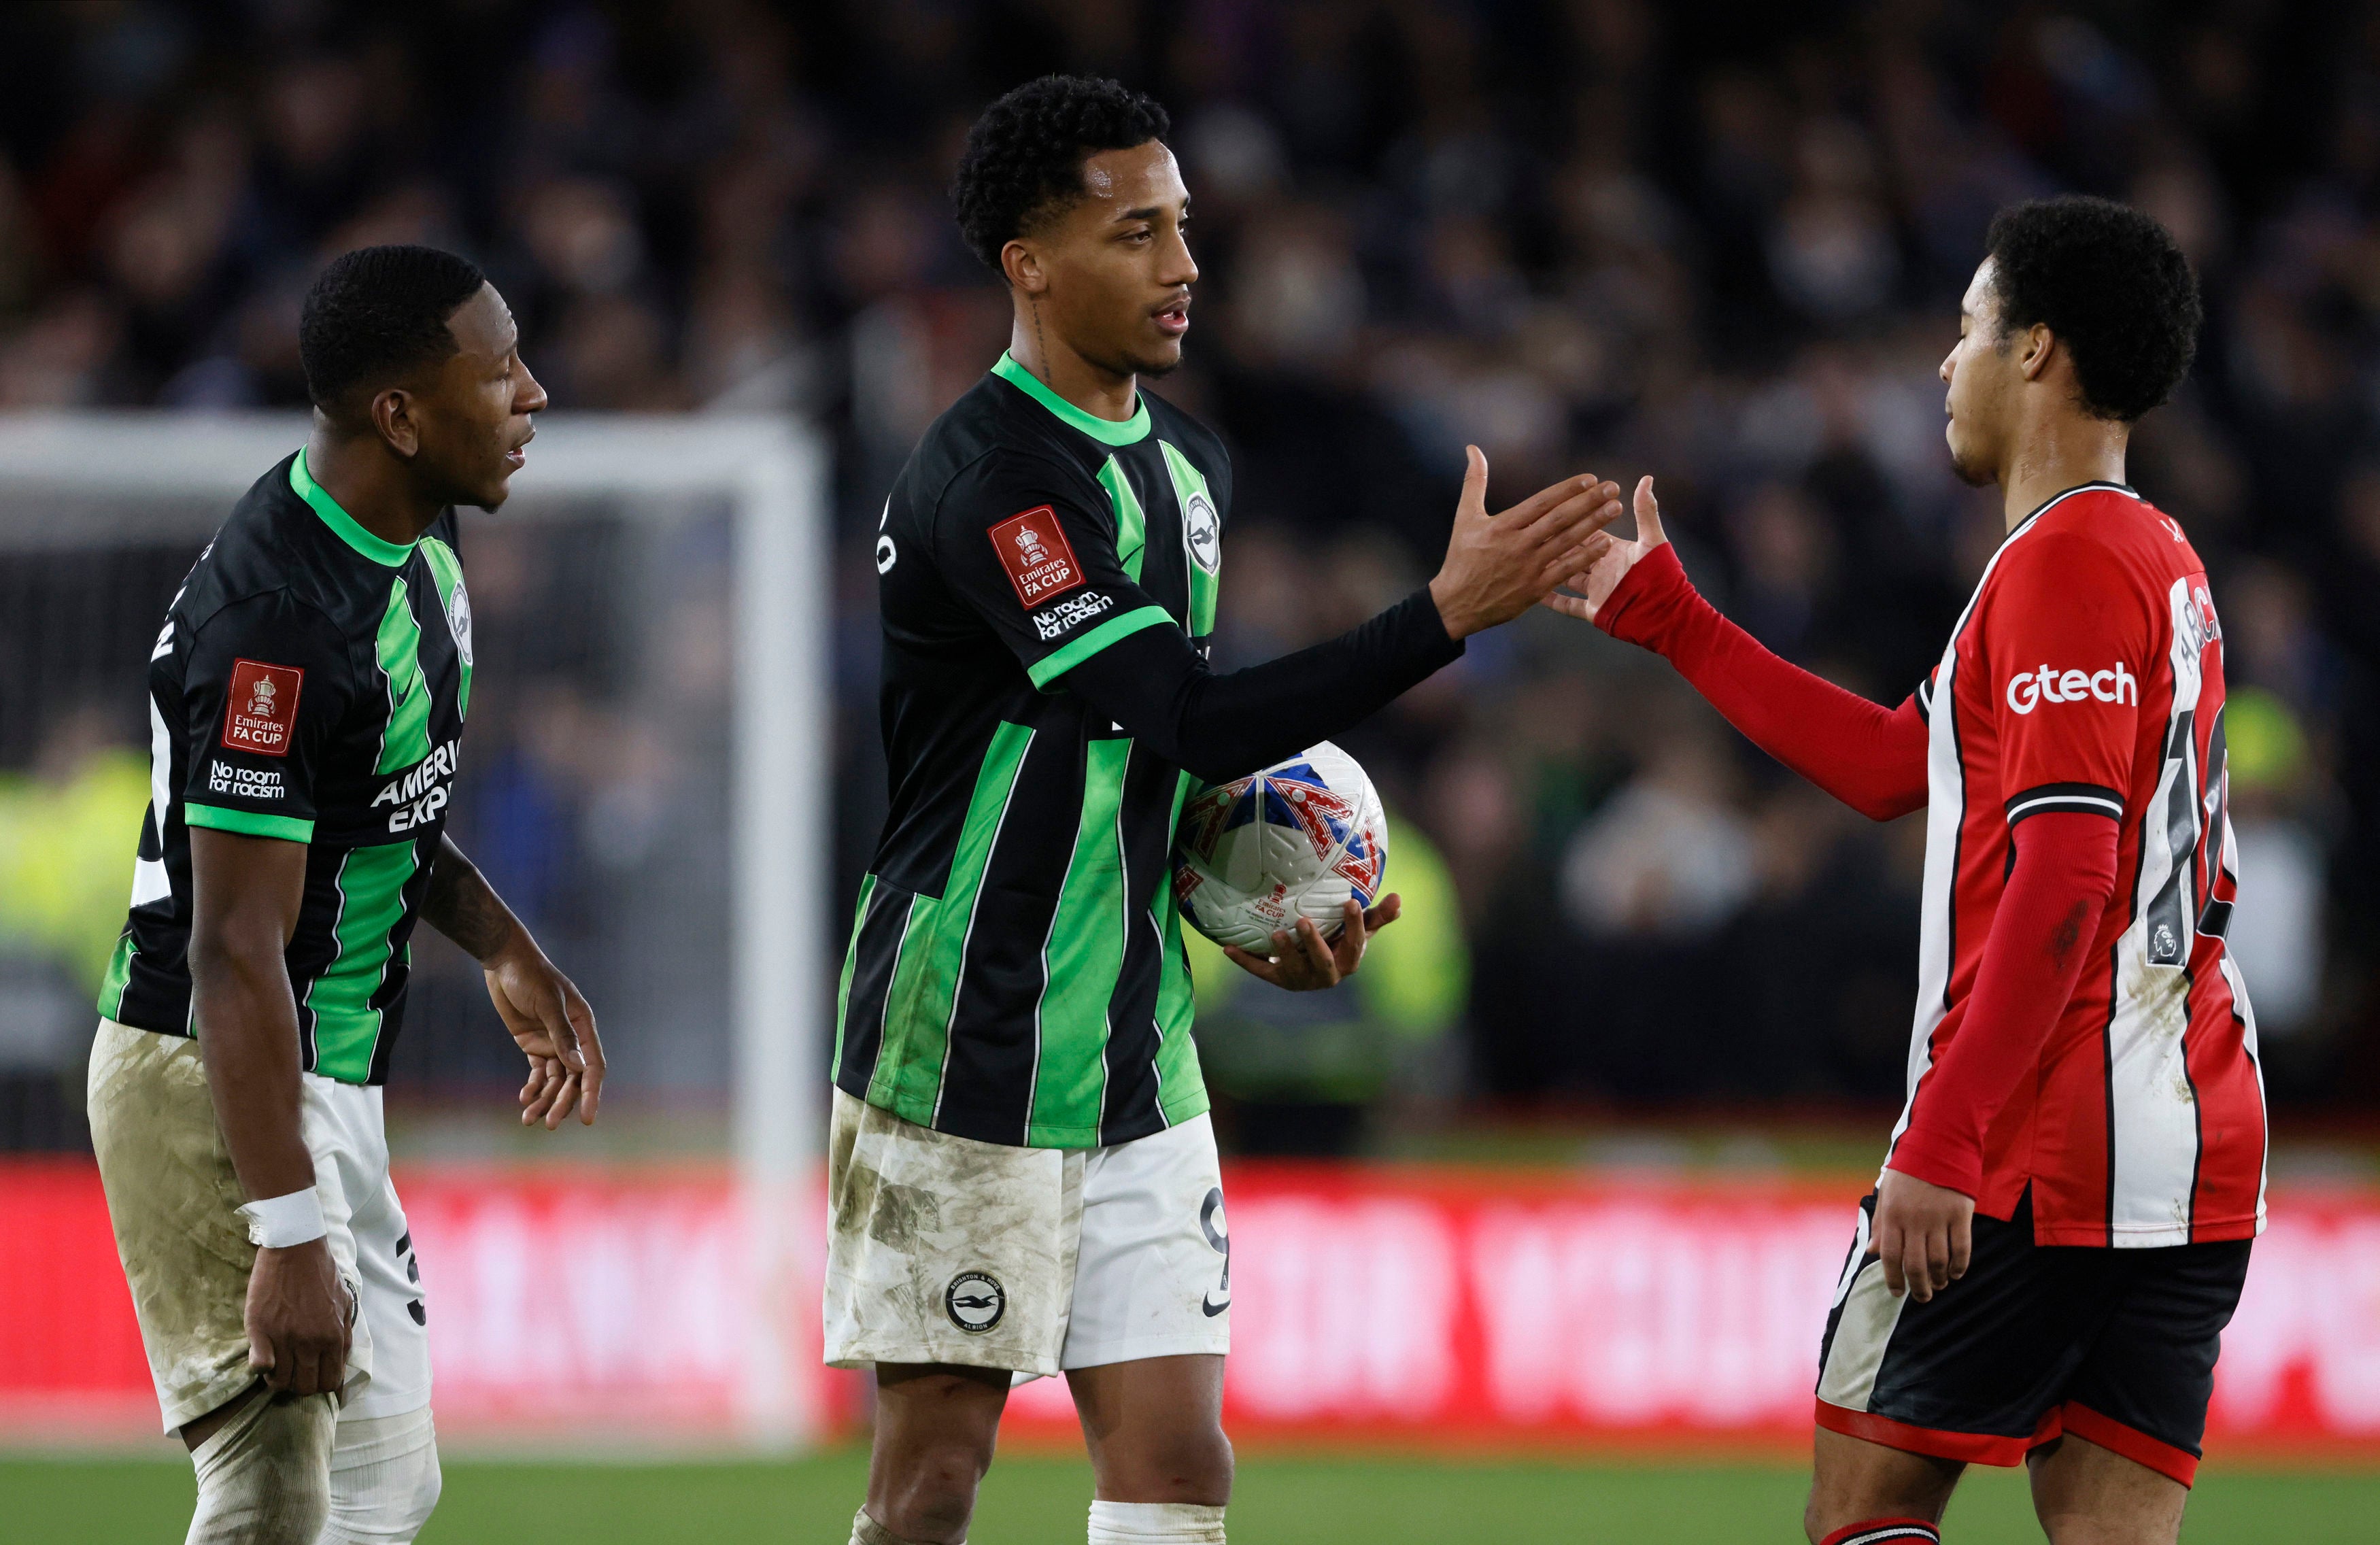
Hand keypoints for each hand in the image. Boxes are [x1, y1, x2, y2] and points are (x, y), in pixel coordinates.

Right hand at [245, 1235, 351, 1395]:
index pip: (330, 1381)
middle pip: (306, 1387)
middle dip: (300, 1386)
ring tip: (277, 1365)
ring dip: (278, 1379)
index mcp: (334, 1336)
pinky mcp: (261, 1330)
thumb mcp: (344, 1303)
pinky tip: (263, 1358)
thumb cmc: (321, 1274)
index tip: (312, 1379)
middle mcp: (312, 1341)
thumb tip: (341, 1361)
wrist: (295, 1248)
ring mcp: (285, 1337)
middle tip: (293, 1373)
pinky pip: (260, 1366)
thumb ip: (344, 1334)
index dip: (321, 1385)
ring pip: (281, 1382)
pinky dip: (261, 1368)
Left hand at [483, 934, 603, 1127]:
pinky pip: (536, 1073)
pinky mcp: (532, 1044)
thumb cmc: (530, 977)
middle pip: (573, 1079)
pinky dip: (531, 1087)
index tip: (588, 1118)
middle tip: (551, 1124)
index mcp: (583, 1026)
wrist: (505, 963)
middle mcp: (571, 1038)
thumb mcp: (547, 1004)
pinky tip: (523, 1099)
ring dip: (544, 1100)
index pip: (593, 1066)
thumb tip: (579, 1068)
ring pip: (553, 1080)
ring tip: (529, 1119)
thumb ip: (562, 1036)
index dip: (592, 1093)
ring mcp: (551, 1042)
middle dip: (563, 1102)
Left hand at [1224, 895, 1399, 990]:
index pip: (1355, 945)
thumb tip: (1400, 898)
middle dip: (1314, 944)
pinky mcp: (1277, 980)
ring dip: (1283, 953)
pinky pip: (1260, 971)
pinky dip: (1244, 960)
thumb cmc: (1340, 942)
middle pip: (1323, 963)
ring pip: (1292, 970)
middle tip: (1303, 921)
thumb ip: (1377, 916)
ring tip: (1275, 933)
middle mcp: (1326, 975)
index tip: (1350, 902)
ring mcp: (1300, 980)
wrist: (1314, 968)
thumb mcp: (1359, 931)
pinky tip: (1228, 948)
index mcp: (1348, 962)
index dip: (1354, 926)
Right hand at [1427, 448, 1623, 638]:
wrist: (1456, 604)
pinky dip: (1585, 557)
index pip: (1541, 502)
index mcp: (1502, 526)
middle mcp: (1517, 544)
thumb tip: (1473, 448)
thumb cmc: (1461, 558)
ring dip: (1594, 524)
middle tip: (1613, 488)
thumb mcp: (1465, 517)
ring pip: (1567, 541)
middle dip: (1589, 502)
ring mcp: (1528, 568)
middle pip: (1560, 519)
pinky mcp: (1534, 589)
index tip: (1591, 479)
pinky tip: (1605, 544)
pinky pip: (1565, 569)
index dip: (1567, 489)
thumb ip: (1474, 481)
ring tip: (1615, 509)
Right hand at [1539, 474, 1667, 625]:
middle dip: (1556, 543)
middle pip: (1573, 552)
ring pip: (1566, 576)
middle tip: (1533, 532)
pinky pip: (1568, 606)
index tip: (1555, 510)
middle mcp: (1603, 570)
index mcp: (1614, 552)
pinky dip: (1552, 600)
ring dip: (1549, 567)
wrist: (1666, 614)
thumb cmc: (1663, 575)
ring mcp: (1596, 591)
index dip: (1573, 521)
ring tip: (1527, 558)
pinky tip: (1535, 593)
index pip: (1588, 532)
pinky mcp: (1593, 611)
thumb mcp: (1652, 539)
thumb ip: (1646, 510)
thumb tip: (1646, 478)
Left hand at [1870, 1166, 1974, 1302]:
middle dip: (1918, 1287)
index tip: (1897, 1292)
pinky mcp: (1961, 1215)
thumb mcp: (1887, 1193)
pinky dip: (1959, 1266)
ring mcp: (1939, 1218)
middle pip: (1916, 1265)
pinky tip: (1955, 1273)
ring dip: (1939, 1279)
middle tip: (1922, 1297)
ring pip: (1939, 1261)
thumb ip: (1881, 1224)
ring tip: (1938, 1285)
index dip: (1893, 1279)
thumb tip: (1873, 1253)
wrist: (1939, 1145)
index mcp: (1893, 1215)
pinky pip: (1962, 1249)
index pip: (1890, 1256)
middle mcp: (1915, 1220)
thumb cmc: (1909, 1171)